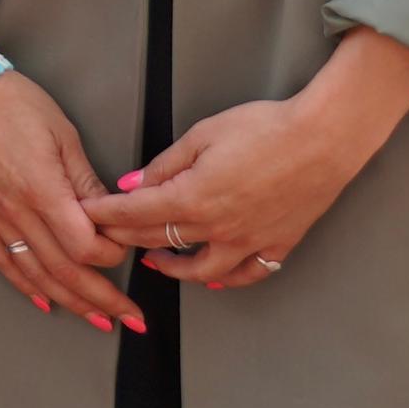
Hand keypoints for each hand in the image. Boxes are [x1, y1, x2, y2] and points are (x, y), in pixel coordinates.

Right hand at [0, 0, 135, 337]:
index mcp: (41, 190)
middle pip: (65, 271)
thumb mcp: (63, 135)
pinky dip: (27, 287)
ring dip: (72, 303)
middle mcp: (16, 212)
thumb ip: (87, 182)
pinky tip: (46, 302)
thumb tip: (111, 217)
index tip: (128, 247)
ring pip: (37, 276)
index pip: (84, 245)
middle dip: (103, 299)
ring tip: (99, 321)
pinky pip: (4, 263)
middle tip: (132, 318)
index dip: (112, 254)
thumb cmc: (14, 103)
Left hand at [98, 30, 408, 290]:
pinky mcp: (277, 244)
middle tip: (105, 234)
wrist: (323, 139)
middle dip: (126, 237)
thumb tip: (131, 184)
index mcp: (192, 199)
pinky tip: (214, 277)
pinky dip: (227, 279)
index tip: (85, 215)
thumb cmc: (265, 128)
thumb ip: (164, 165)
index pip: (134, 215)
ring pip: (200, 270)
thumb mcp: (203, 135)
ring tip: (153, 260)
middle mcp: (218, 229)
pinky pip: (247, 274)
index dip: (105, 215)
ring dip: (171, 267)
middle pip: (159, 240)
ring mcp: (249, 242)